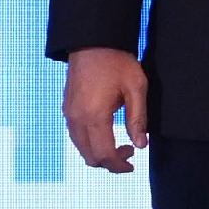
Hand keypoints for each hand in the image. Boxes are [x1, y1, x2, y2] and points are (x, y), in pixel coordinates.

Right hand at [63, 47, 149, 173]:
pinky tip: (106, 133)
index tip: (132, 166)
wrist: (92, 42)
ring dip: (99, 152)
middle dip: (109, 162)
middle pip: (89, 156)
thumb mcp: (136, 89)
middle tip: (130, 152)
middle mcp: (77, 119)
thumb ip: (138, 119)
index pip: (104, 154)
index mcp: (94, 116)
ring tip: (120, 144)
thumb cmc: (116, 63)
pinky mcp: (67, 108)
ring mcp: (69, 114)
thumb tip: (141, 145)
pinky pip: (76, 135)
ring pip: (80, 147)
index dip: (118, 166)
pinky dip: (90, 142)